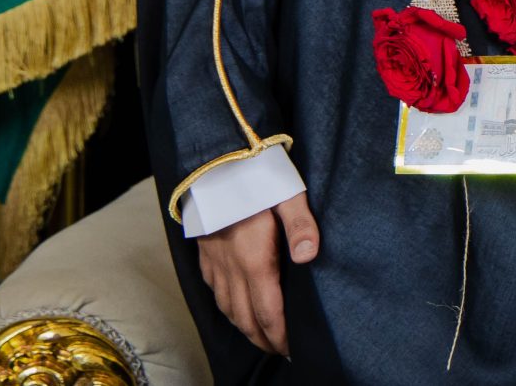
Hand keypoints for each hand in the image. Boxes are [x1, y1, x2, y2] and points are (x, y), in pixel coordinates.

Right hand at [196, 191, 319, 355]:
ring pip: (228, 310)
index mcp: (254, 260)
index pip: (268, 312)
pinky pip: (215, 294)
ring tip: (264, 338)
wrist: (211, 165)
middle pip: (247, 319)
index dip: (281, 336)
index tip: (293, 348)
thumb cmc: (254, 178)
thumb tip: (309, 256)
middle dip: (265, 340)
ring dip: (246, 329)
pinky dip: (229, 311)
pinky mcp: (205, 256)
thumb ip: (301, 225)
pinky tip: (238, 311)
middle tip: (282, 350)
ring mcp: (215, 264)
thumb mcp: (287, 195)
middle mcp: (231, 269)